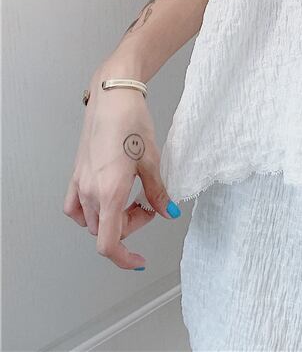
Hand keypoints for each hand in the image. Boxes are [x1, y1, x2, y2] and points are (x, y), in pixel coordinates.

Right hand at [63, 73, 180, 269]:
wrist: (112, 99)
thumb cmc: (132, 123)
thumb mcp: (151, 160)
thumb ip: (158, 191)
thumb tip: (168, 211)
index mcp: (109, 193)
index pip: (109, 244)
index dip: (125, 259)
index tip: (139, 260)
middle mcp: (89, 192)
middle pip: (105, 231)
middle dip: (129, 227)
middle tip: (149, 205)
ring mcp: (78, 184)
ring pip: (91, 221)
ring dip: (112, 219)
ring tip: (132, 197)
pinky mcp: (75, 174)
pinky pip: (75, 207)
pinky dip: (91, 211)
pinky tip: (108, 197)